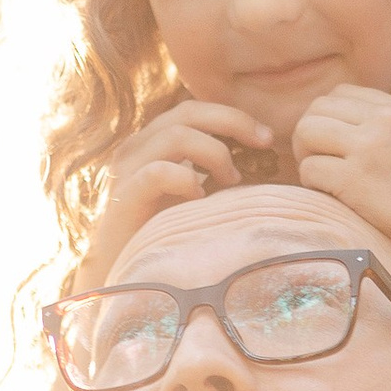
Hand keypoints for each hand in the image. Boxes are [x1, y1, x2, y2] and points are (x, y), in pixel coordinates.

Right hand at [80, 99, 276, 281]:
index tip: (267, 137)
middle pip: (187, 113)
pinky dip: (186, 180)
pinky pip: (157, 173)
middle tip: (265, 143)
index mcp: (152, 143)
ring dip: (214, 153)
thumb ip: (214, 172)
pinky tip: (200, 198)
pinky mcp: (122, 197)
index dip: (232, 116)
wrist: (125, 280)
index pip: (194, 110)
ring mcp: (126, 171)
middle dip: (233, 122)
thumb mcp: (195, 197)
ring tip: (232, 180)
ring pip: (174, 136)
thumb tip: (263, 159)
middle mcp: (136, 149)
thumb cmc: (167, 238)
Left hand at [289, 87, 390, 276]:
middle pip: (317, 109)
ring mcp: (370, 147)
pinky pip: (309, 169)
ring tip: (323, 180)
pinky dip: (312, 185)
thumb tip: (332, 124)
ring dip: (306, 157)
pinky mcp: (357, 179)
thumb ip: (382, 126)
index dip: (327, 120)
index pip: (340, 94)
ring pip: (306, 132)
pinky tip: (333, 198)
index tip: (334, 147)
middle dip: (309, 136)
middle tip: (320, 165)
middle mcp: (385, 120)